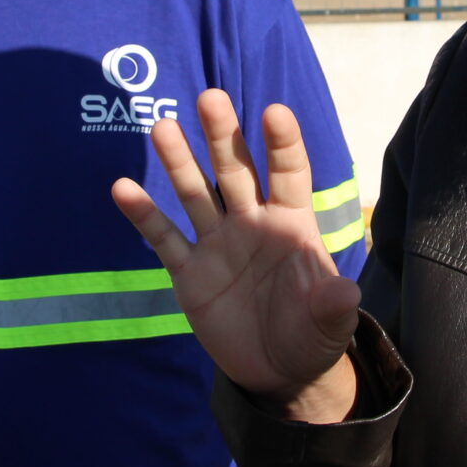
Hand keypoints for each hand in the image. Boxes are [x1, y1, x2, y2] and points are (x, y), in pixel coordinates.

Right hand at [112, 91, 363, 421]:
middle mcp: (253, 222)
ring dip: (180, 162)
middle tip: (211, 98)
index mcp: (292, 223)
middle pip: (236, 170)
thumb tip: (344, 294)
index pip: (289, 174)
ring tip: (163, 126)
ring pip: (196, 194)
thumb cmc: (312, 334)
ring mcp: (218, 243)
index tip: (275, 112)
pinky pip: (164, 238)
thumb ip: (333, 308)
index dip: (282, 144)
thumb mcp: (330, 326)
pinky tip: (122, 187)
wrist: (278, 368)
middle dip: (224, 136)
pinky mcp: (190, 271)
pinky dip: (144, 215)